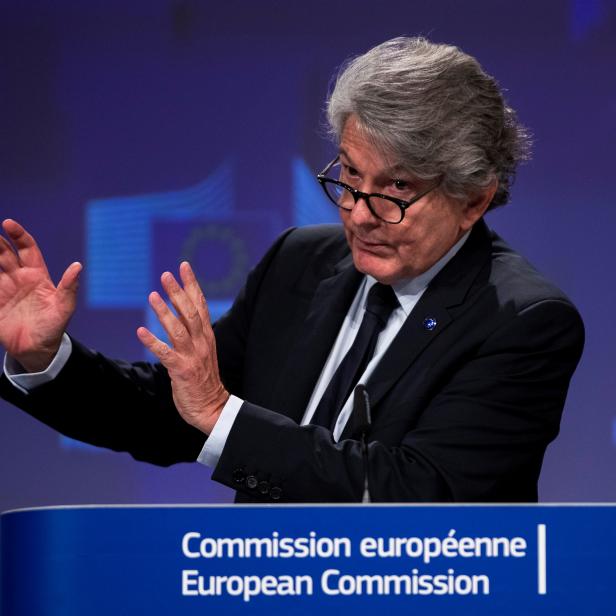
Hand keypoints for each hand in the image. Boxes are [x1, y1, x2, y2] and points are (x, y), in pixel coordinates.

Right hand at [0, 219, 81, 371]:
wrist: (37, 349)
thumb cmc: (53, 327)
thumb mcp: (63, 308)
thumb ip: (69, 287)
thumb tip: (78, 266)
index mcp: (37, 275)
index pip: (27, 248)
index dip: (18, 235)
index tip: (8, 224)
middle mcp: (19, 278)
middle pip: (5, 253)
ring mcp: (4, 288)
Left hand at [136, 262, 228, 434]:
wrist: (213, 408)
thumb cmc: (204, 380)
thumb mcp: (202, 351)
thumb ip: (193, 332)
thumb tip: (180, 311)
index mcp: (207, 336)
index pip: (200, 304)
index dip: (192, 284)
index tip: (183, 266)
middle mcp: (201, 343)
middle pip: (190, 312)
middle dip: (178, 292)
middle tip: (166, 275)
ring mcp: (192, 356)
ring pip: (178, 329)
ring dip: (165, 312)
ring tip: (152, 295)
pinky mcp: (181, 371)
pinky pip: (165, 354)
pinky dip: (153, 342)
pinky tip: (140, 331)